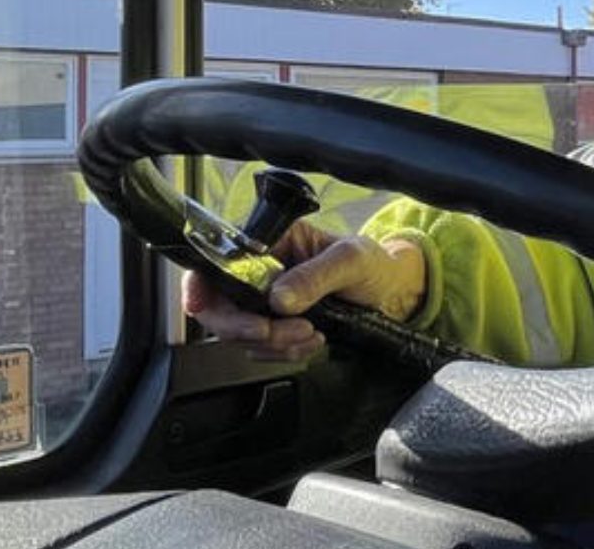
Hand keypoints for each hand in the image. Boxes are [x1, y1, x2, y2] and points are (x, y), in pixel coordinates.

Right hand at [183, 222, 426, 361]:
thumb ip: (315, 276)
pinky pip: (261, 349)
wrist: (393, 294)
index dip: (200, 286)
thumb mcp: (351, 260)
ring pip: (240, 334)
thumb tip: (279, 298)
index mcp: (271, 241)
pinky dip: (284, 353)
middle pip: (220, 306)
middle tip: (279, 332)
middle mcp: (260, 270)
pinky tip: (311, 341)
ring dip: (273, 343)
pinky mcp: (275, 326)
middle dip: (247, 327)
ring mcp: (264, 301)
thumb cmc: (374, 264)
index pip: (217, 260)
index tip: (203, 306)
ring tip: (311, 334)